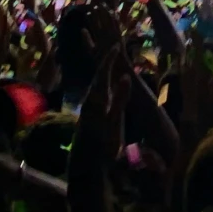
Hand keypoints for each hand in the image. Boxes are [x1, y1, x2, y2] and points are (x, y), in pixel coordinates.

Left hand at [88, 39, 131, 164]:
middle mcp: (90, 99)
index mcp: (97, 98)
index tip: (115, 45)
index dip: (109, 58)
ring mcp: (88, 107)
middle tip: (111, 45)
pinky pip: (96, 90)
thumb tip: (126, 76)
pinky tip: (106, 83)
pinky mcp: (89, 114)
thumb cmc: (103, 145)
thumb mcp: (114, 122)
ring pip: (96, 82)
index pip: (104, 71)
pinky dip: (102, 81)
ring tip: (109, 59)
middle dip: (103, 58)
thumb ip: (119, 99)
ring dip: (102, 69)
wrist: (86, 165)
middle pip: (97, 73)